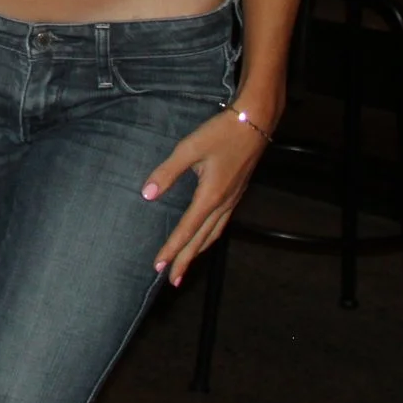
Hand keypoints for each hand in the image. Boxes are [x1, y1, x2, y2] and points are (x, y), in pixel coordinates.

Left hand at [142, 97, 275, 286]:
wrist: (255, 122)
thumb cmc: (221, 132)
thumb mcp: (189, 148)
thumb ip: (167, 172)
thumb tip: (147, 194)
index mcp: (211, 196)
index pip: (186, 230)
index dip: (171, 249)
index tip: (158, 266)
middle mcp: (223, 203)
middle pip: (202, 240)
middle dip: (186, 260)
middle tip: (172, 280)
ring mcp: (232, 200)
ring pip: (213, 234)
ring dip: (198, 251)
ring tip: (186, 265)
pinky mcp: (235, 193)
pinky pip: (221, 224)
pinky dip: (209, 237)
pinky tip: (204, 237)